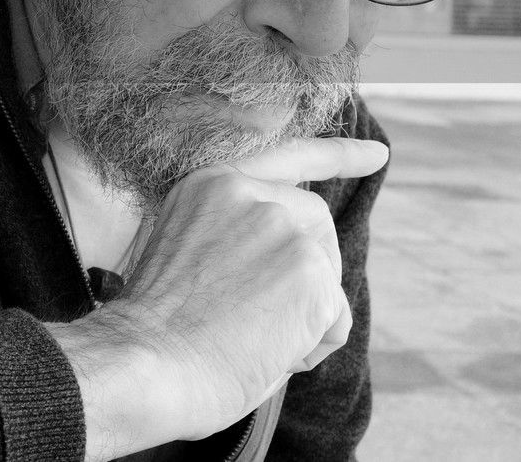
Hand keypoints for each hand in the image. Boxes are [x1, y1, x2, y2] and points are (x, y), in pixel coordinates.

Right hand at [47, 136, 387, 460]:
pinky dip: (310, 347)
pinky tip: (267, 355)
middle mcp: (248, 193)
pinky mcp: (310, 270)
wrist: (142, 364)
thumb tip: (284, 270)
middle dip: (309, 271)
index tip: (378, 155)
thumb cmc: (153, 333)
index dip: (336, 156)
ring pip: (325, 275)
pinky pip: (335, 318)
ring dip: (302, 315)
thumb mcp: (185, 255)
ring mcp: (281, 226)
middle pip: (315, 224)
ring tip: (251, 342)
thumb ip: (233, 238)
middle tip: (267, 322)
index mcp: (209, 185)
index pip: (283, 158)